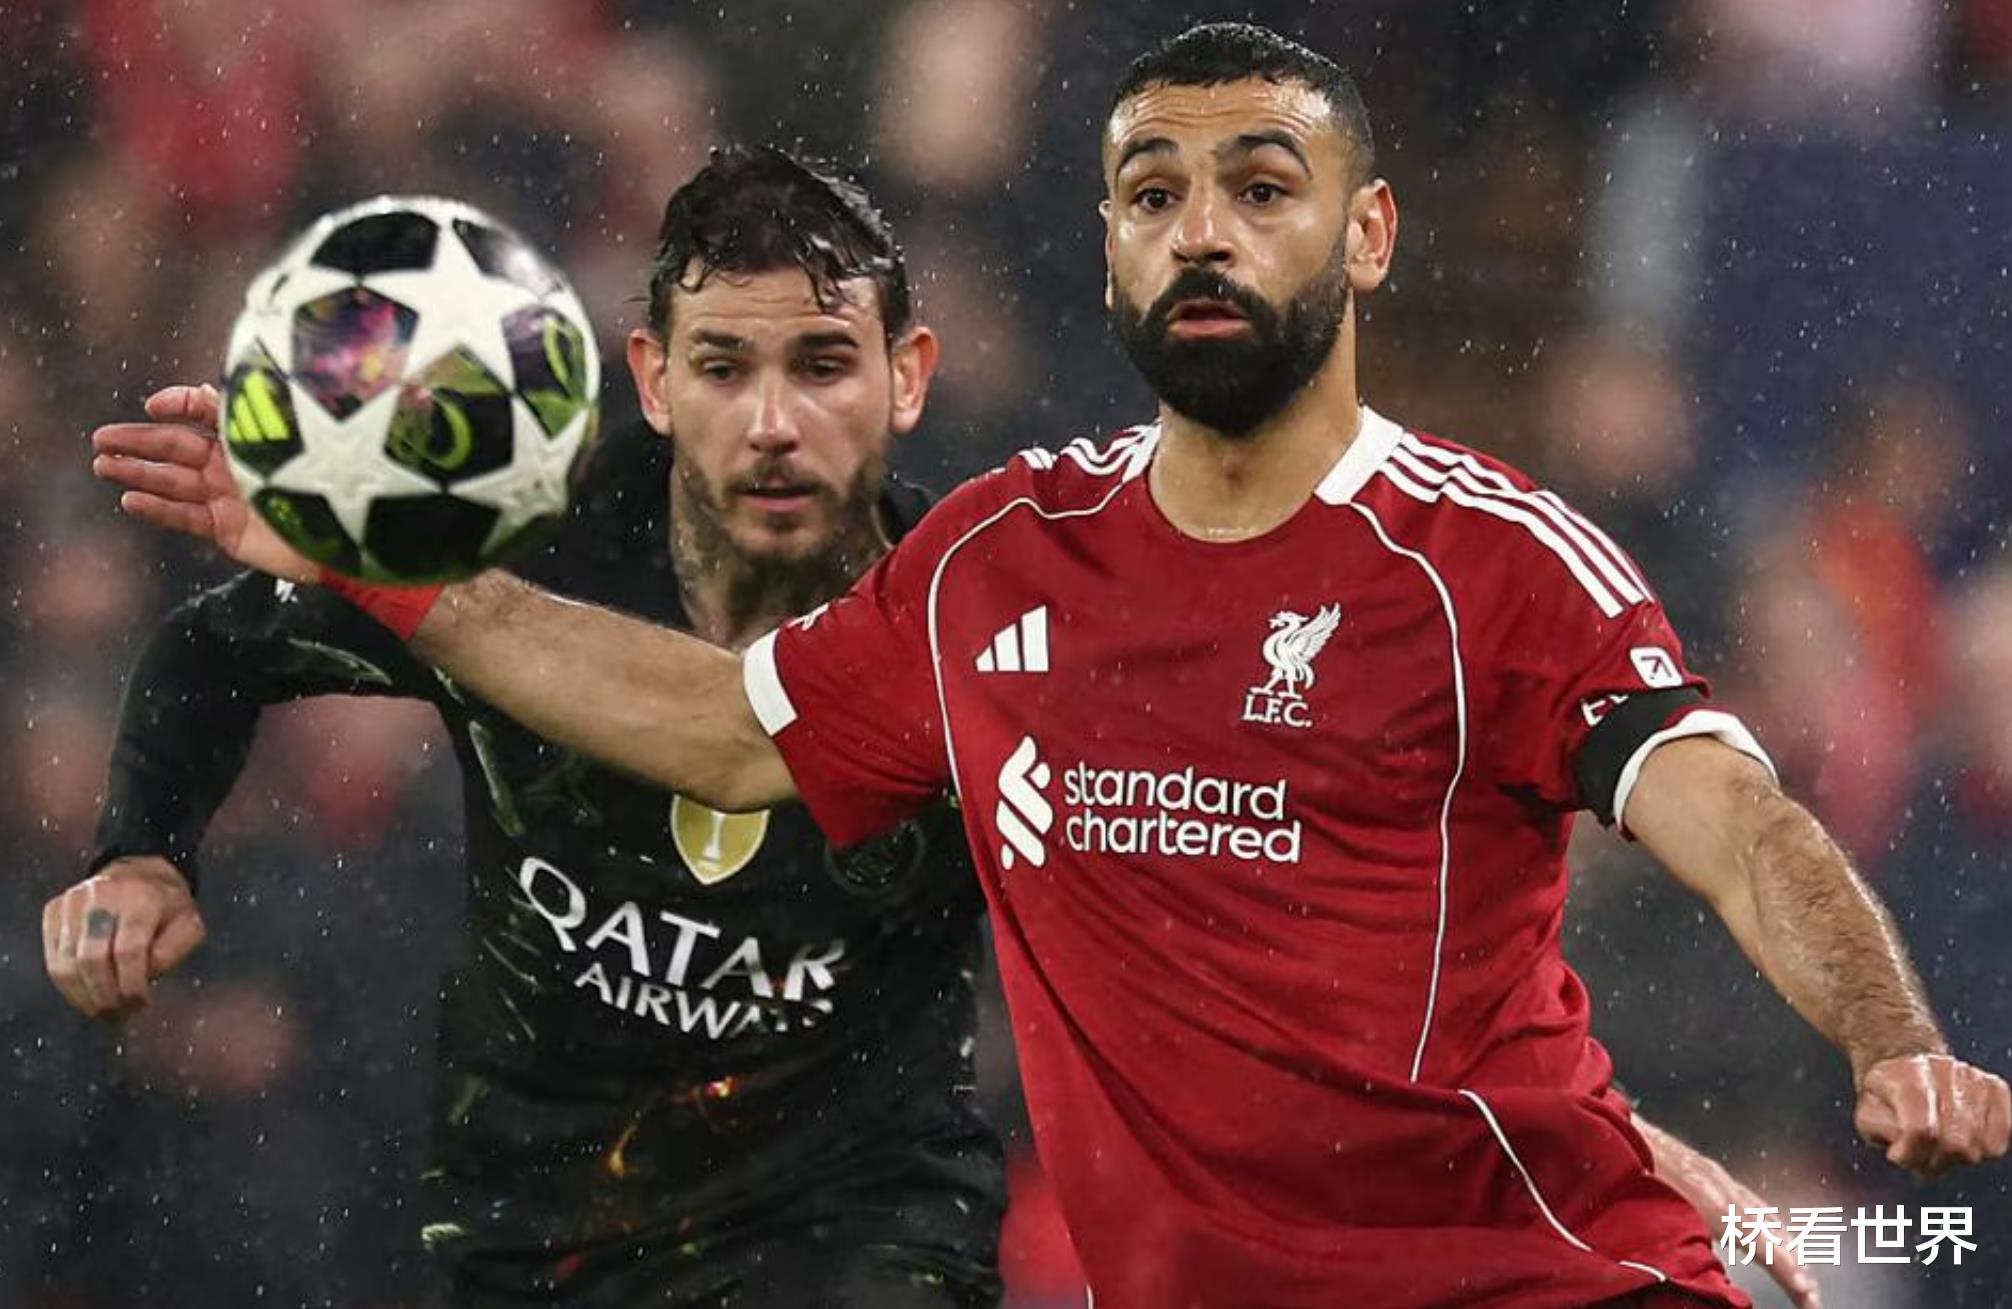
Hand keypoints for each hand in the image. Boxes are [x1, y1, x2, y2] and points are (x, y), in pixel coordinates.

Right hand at [42, 856, 205, 1019]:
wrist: (138, 873)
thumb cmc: (167, 907)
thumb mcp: (189, 926)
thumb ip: (171, 953)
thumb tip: (142, 977)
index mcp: (141, 898)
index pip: (129, 951)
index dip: (131, 986)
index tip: (140, 1004)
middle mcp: (102, 895)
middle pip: (92, 959)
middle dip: (106, 996)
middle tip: (119, 1015)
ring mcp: (73, 902)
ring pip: (67, 964)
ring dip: (84, 998)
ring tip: (103, 1012)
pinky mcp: (54, 911)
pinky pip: (53, 959)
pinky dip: (69, 987)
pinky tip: (87, 998)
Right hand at [91, 383, 317, 582]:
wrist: (345, 533)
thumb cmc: (323, 476)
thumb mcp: (280, 435)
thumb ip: (239, 416)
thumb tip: (202, 390)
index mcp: (249, 434)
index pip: (205, 412)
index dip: (179, 405)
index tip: (154, 405)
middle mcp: (236, 464)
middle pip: (177, 447)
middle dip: (138, 441)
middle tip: (100, 439)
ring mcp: (229, 497)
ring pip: (173, 481)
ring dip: (136, 472)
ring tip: (102, 465)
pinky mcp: (228, 529)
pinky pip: (184, 516)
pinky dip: (157, 508)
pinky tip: (129, 499)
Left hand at [1637, 1117, 1820, 1308]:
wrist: (1602, 1119)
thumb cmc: (1618, 1164)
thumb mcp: (1648, 1209)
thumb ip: (1683, 1242)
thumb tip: (1706, 1273)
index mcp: (1707, 1196)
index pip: (1759, 1238)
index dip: (1784, 1266)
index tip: (1806, 1291)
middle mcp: (1718, 1183)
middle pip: (1768, 1227)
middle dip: (1795, 1263)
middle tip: (1811, 1297)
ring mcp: (1713, 1173)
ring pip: (1761, 1213)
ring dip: (1785, 1246)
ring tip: (1802, 1278)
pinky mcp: (1705, 1169)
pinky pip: (1747, 1201)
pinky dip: (1768, 1226)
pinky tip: (1771, 1238)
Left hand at [1853, 1052, 2011, 1179]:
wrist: (1904, 1063)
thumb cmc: (1886, 1096)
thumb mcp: (1866, 1113)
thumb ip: (1880, 1132)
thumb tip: (1905, 1150)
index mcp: (1906, 1076)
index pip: (1921, 1130)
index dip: (1911, 1154)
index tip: (1898, 1155)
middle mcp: (1944, 1071)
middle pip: (1955, 1143)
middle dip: (1934, 1161)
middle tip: (1920, 1158)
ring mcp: (1973, 1078)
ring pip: (1980, 1145)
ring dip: (1957, 1159)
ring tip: (1938, 1148)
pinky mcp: (1996, 1088)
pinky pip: (2001, 1137)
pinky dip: (1983, 1148)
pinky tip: (1962, 1140)